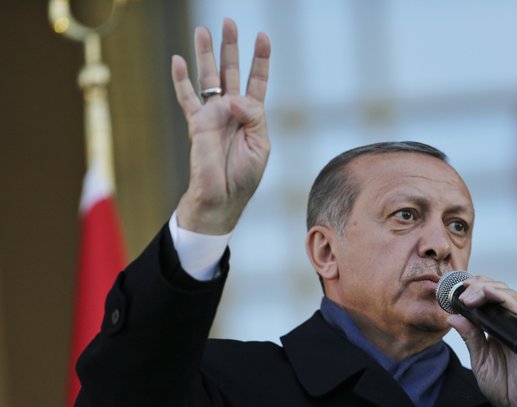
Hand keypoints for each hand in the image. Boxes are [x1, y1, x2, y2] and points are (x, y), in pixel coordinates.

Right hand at [171, 19, 270, 233]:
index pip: (257, 80)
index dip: (260, 59)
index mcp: (252, 115)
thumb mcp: (260, 145)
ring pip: (208, 78)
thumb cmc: (244, 176)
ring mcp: (213, 115)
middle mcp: (232, 111)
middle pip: (231, 71)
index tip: (263, 37)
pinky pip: (187, 98)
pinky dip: (181, 80)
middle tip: (229, 22)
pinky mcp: (196, 124)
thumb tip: (234, 98)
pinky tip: (176, 60)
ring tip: (203, 30)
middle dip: (231, 47)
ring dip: (205, 54)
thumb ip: (253, 117)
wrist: (222, 198)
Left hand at [447, 277, 516, 406]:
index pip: (489, 300)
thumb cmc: (505, 387)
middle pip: (498, 291)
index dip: (474, 288)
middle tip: (460, 292)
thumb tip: (453, 317)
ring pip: (508, 295)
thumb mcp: (479, 359)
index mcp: (497, 330)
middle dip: (478, 285)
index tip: (456, 288)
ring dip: (486, 289)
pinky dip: (502, 297)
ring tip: (469, 296)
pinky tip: (489, 294)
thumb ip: (470, 337)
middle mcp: (510, 326)